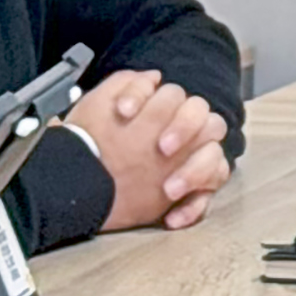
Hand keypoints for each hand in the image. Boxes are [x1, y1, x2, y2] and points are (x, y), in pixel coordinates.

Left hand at [82, 67, 232, 232]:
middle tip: (162, 148)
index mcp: (165, 114)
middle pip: (209, 121)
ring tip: (169, 189)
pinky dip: (193, 209)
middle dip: (185, 130)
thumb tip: (153, 77)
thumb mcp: (97, 108)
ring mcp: (189, 165)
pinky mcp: (190, 195)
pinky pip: (206, 200)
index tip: (124, 112)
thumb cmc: (93, 146)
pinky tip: (171, 218)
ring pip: (216, 159)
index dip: (153, 101)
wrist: (79, 187)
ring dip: (195, 172)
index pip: (175, 96)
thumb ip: (123, 85)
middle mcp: (184, 137)